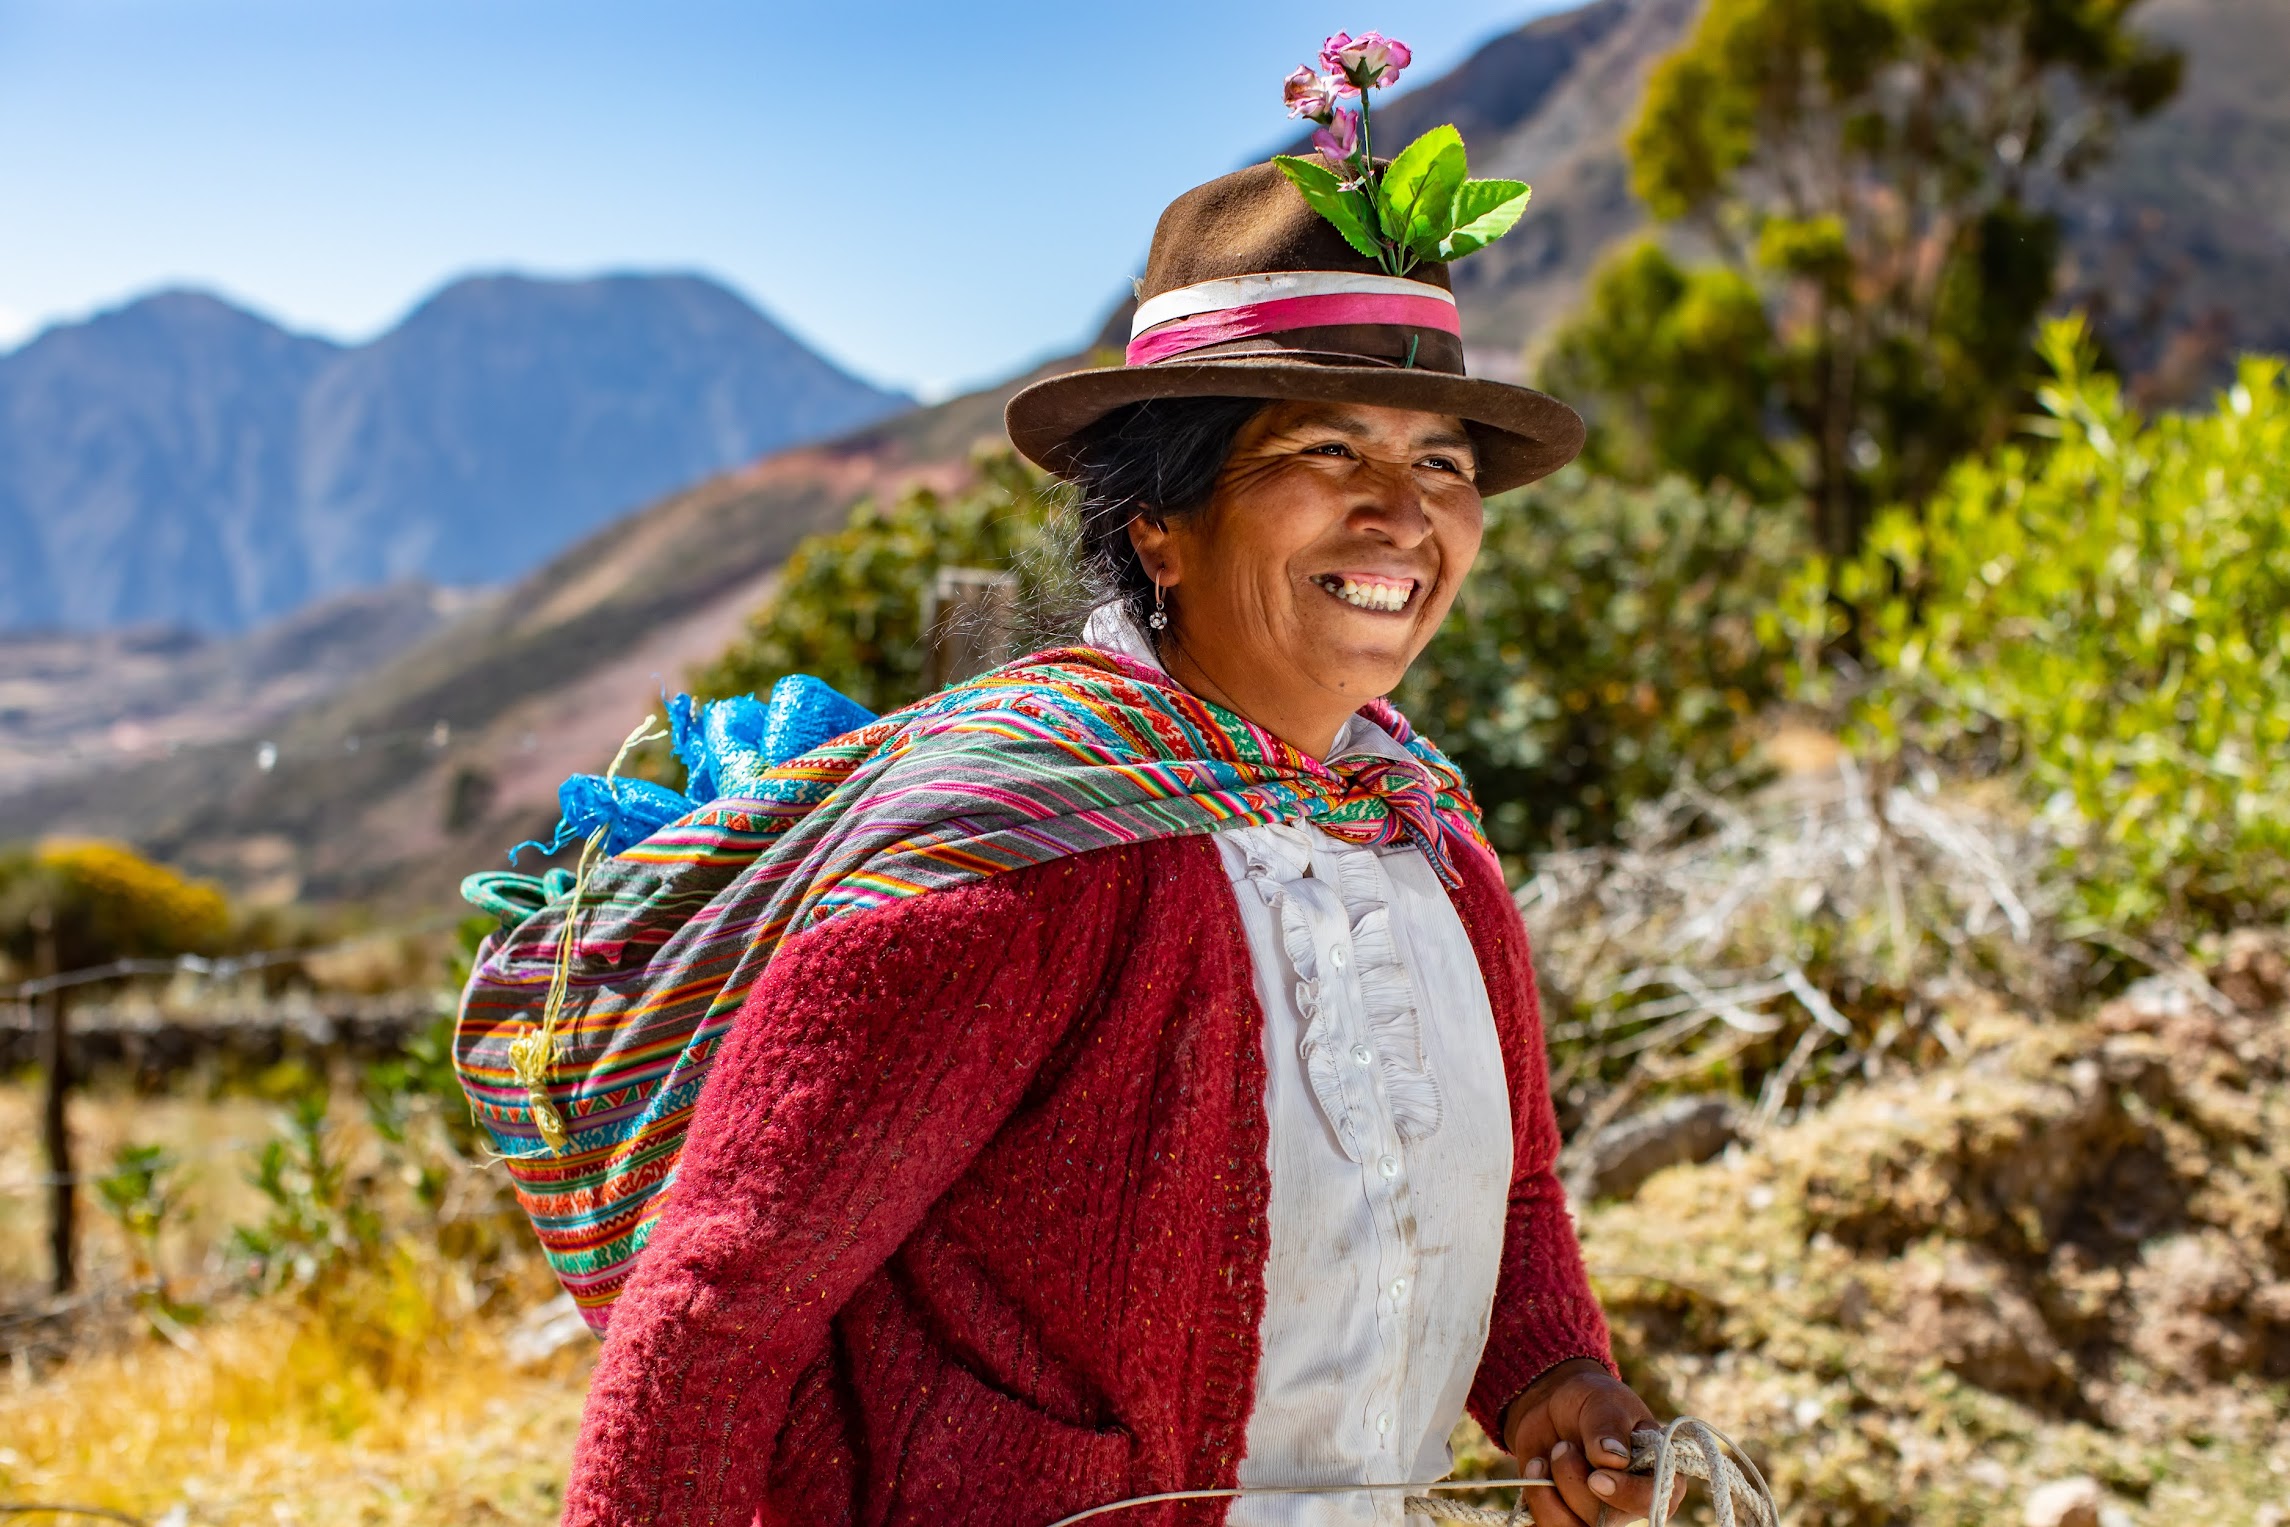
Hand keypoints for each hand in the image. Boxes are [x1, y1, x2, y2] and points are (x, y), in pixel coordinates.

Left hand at [1501, 1358, 1681, 1525]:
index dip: (1626, 1495)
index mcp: (1654, 1473)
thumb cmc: (1592, 1402)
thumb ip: (1609, 1426)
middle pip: (1606, 1520)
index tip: (1597, 1477)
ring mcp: (1597, 1514)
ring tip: (1546, 1457)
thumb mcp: (1604, 1401)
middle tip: (1563, 1446)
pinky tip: (1535, 1468)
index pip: (1652, 1500)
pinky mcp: (1565, 1516)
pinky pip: (1548, 1526)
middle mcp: (1628, 1502)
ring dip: (1550, 1492)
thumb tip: (1613, 1458)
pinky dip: (1536, 1499)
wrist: (1554, 1404)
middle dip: (1574, 1482)